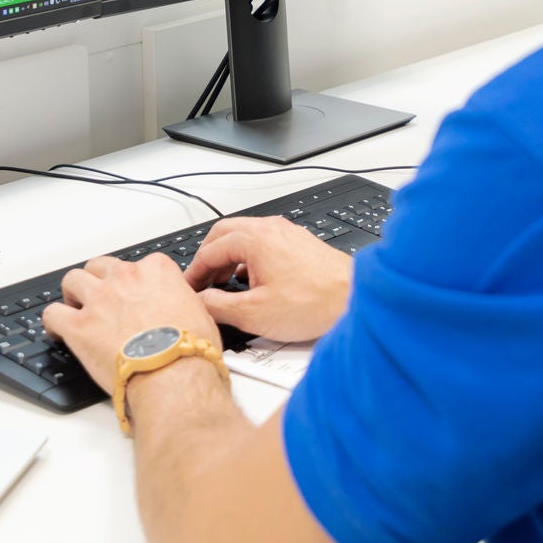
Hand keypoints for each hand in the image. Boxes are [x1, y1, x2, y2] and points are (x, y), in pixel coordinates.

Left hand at [42, 254, 224, 396]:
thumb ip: (181, 301)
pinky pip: (52, 314)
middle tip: (102, 300)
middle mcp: (125, 278)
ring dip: (74, 293)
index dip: (133, 282)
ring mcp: (99, 300)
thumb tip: (181, 308)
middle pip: (100, 266)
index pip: (138, 264)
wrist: (174, 375)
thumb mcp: (200, 313)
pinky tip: (59, 331)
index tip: (133, 295)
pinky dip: (53, 321)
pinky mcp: (78, 326)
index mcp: (156, 271)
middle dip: (99, 281)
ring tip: (77, 309)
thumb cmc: (191, 350)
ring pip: (73, 280)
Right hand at [183, 217, 355, 342]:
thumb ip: (219, 306)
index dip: (193, 272)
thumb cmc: (314, 302)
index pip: (209, 250)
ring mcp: (287, 233)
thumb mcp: (254, 313)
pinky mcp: (300, 243)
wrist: (354, 298)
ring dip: (228, 256)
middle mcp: (271, 228)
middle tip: (201, 282)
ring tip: (223, 283)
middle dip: (208, 258)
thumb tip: (201, 302)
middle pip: (224, 234)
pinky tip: (252, 279)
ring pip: (245, 236)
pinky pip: (264, 242)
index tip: (187, 288)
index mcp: (255, 239)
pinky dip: (248, 256)